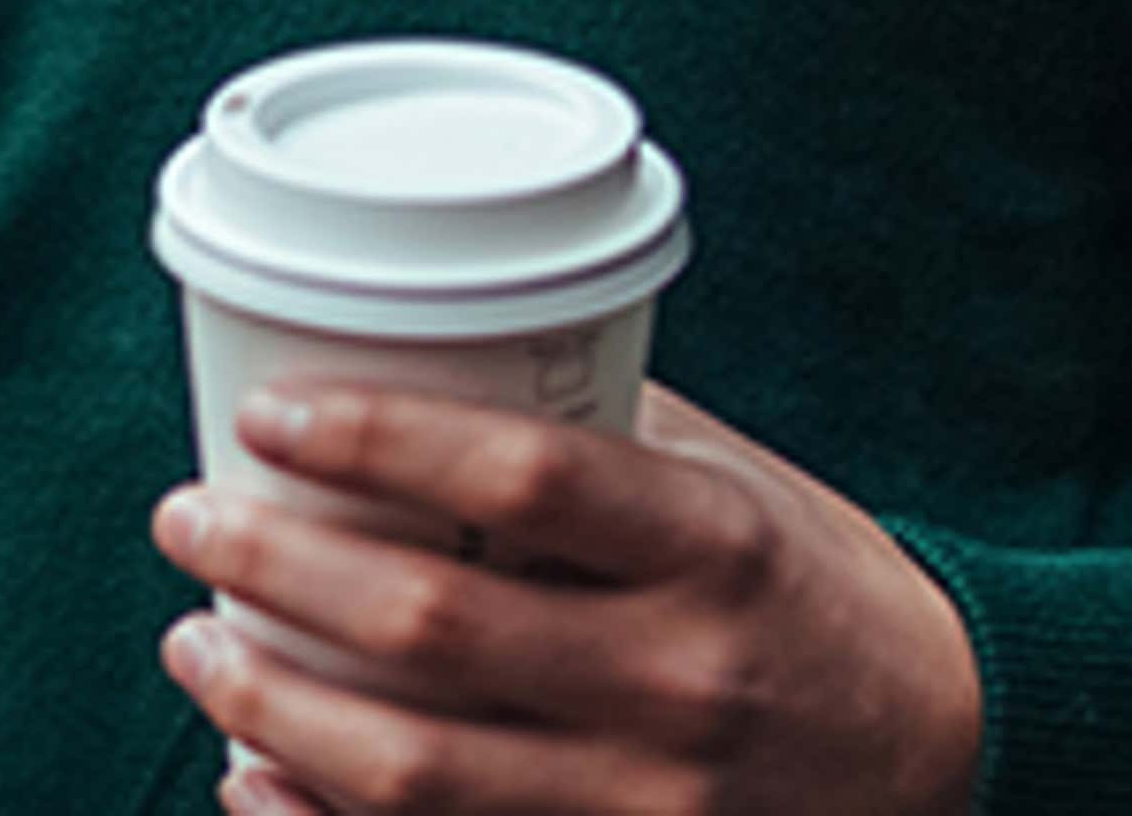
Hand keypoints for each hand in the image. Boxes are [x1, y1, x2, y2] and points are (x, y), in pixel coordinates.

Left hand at [152, 378, 983, 815]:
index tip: (270, 412)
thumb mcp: (732, 483)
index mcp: (709, 543)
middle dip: (278, 569)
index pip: (519, 478)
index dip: (377, 440)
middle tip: (189, 521)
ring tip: (195, 644)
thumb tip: (435, 359)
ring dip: (270, 705)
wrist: (942, 748)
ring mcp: (646, 803)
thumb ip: (601, 437)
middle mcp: (675, 677)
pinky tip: (250, 780)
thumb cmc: (811, 584)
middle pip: (432, 630)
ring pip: (412, 771)